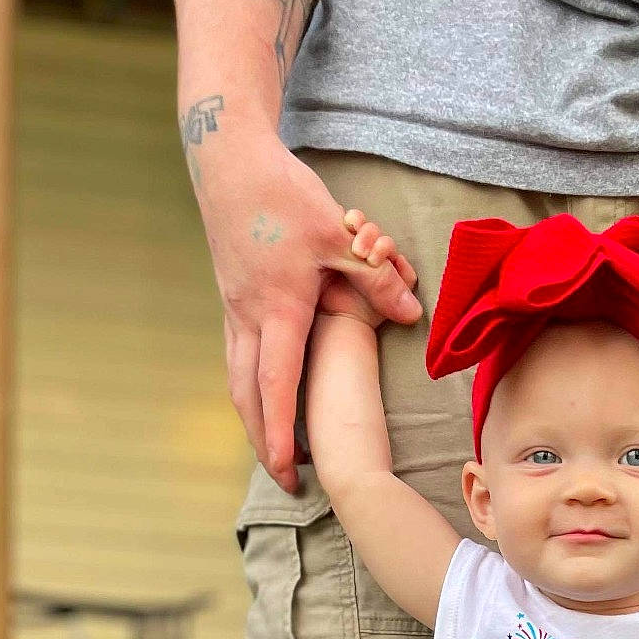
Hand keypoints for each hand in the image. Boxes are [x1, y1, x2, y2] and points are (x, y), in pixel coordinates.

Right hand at [195, 127, 421, 489]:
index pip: (278, 385)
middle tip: (284, 479)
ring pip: (237, 378)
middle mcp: (247, 317)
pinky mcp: (231, 296)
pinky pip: (236, 356)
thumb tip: (411, 314)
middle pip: (248, 396)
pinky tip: (263, 396)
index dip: (280, 431)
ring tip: (274, 448)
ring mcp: (233, 308)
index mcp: (278, 310)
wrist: (226, 158)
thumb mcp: (339, 234)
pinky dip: (249, 386)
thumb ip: (376, 277)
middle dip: (263, 441)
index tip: (285, 469)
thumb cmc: (283, 194)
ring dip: (253, 417)